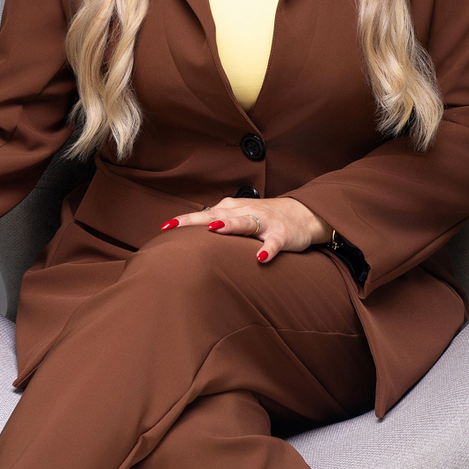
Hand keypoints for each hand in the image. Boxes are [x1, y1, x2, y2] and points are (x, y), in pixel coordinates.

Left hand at [161, 195, 331, 262]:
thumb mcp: (239, 216)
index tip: (164, 227)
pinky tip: (260, 259)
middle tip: (175, 226)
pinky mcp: (282, 235)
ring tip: (214, 230)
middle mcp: (245, 212)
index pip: (204, 214)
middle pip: (217, 215)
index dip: (185, 220)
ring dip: (230, 225)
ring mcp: (264, 222)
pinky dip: (268, 250)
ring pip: (245, 222)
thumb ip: (218, 223)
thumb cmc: (266, 218)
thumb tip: (191, 235)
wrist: (304, 213)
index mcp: (232, 209)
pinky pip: (274, 243)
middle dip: (196, 220)